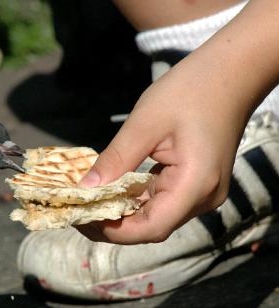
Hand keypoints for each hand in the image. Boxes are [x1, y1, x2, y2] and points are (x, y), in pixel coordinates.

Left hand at [77, 55, 247, 243]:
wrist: (232, 72)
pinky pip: (162, 200)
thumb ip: (115, 160)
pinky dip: (136, 199)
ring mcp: (203, 192)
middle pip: (152, 226)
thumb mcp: (145, 123)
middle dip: (113, 224)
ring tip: (89, 203)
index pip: (150, 227)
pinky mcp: (197, 184)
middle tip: (78, 212)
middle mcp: (203, 197)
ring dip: (122, 213)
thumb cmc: (191, 90)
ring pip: (156, 215)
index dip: (112, 231)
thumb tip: (84, 189)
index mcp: (195, 185)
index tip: (81, 219)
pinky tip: (113, 191)